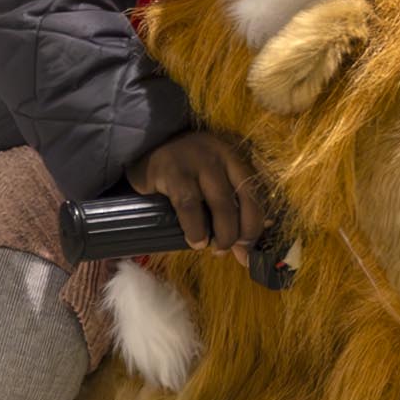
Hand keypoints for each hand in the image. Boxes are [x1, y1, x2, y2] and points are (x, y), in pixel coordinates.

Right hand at [130, 130, 265, 255]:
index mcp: (233, 159)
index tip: (248, 249)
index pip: (254, 194)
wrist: (143, 147)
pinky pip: (190, 205)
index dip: (255, 226)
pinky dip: (195, 228)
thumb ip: (227, 204)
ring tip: (215, 249)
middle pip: (244, 200)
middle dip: (241, 233)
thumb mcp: (209, 180)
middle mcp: (220, 156)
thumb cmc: (181, 172)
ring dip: (223, 233)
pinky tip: (195, 241)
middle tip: (232, 252)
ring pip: (221, 204)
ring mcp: (197, 161)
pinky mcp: (173, 170)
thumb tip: (245, 245)